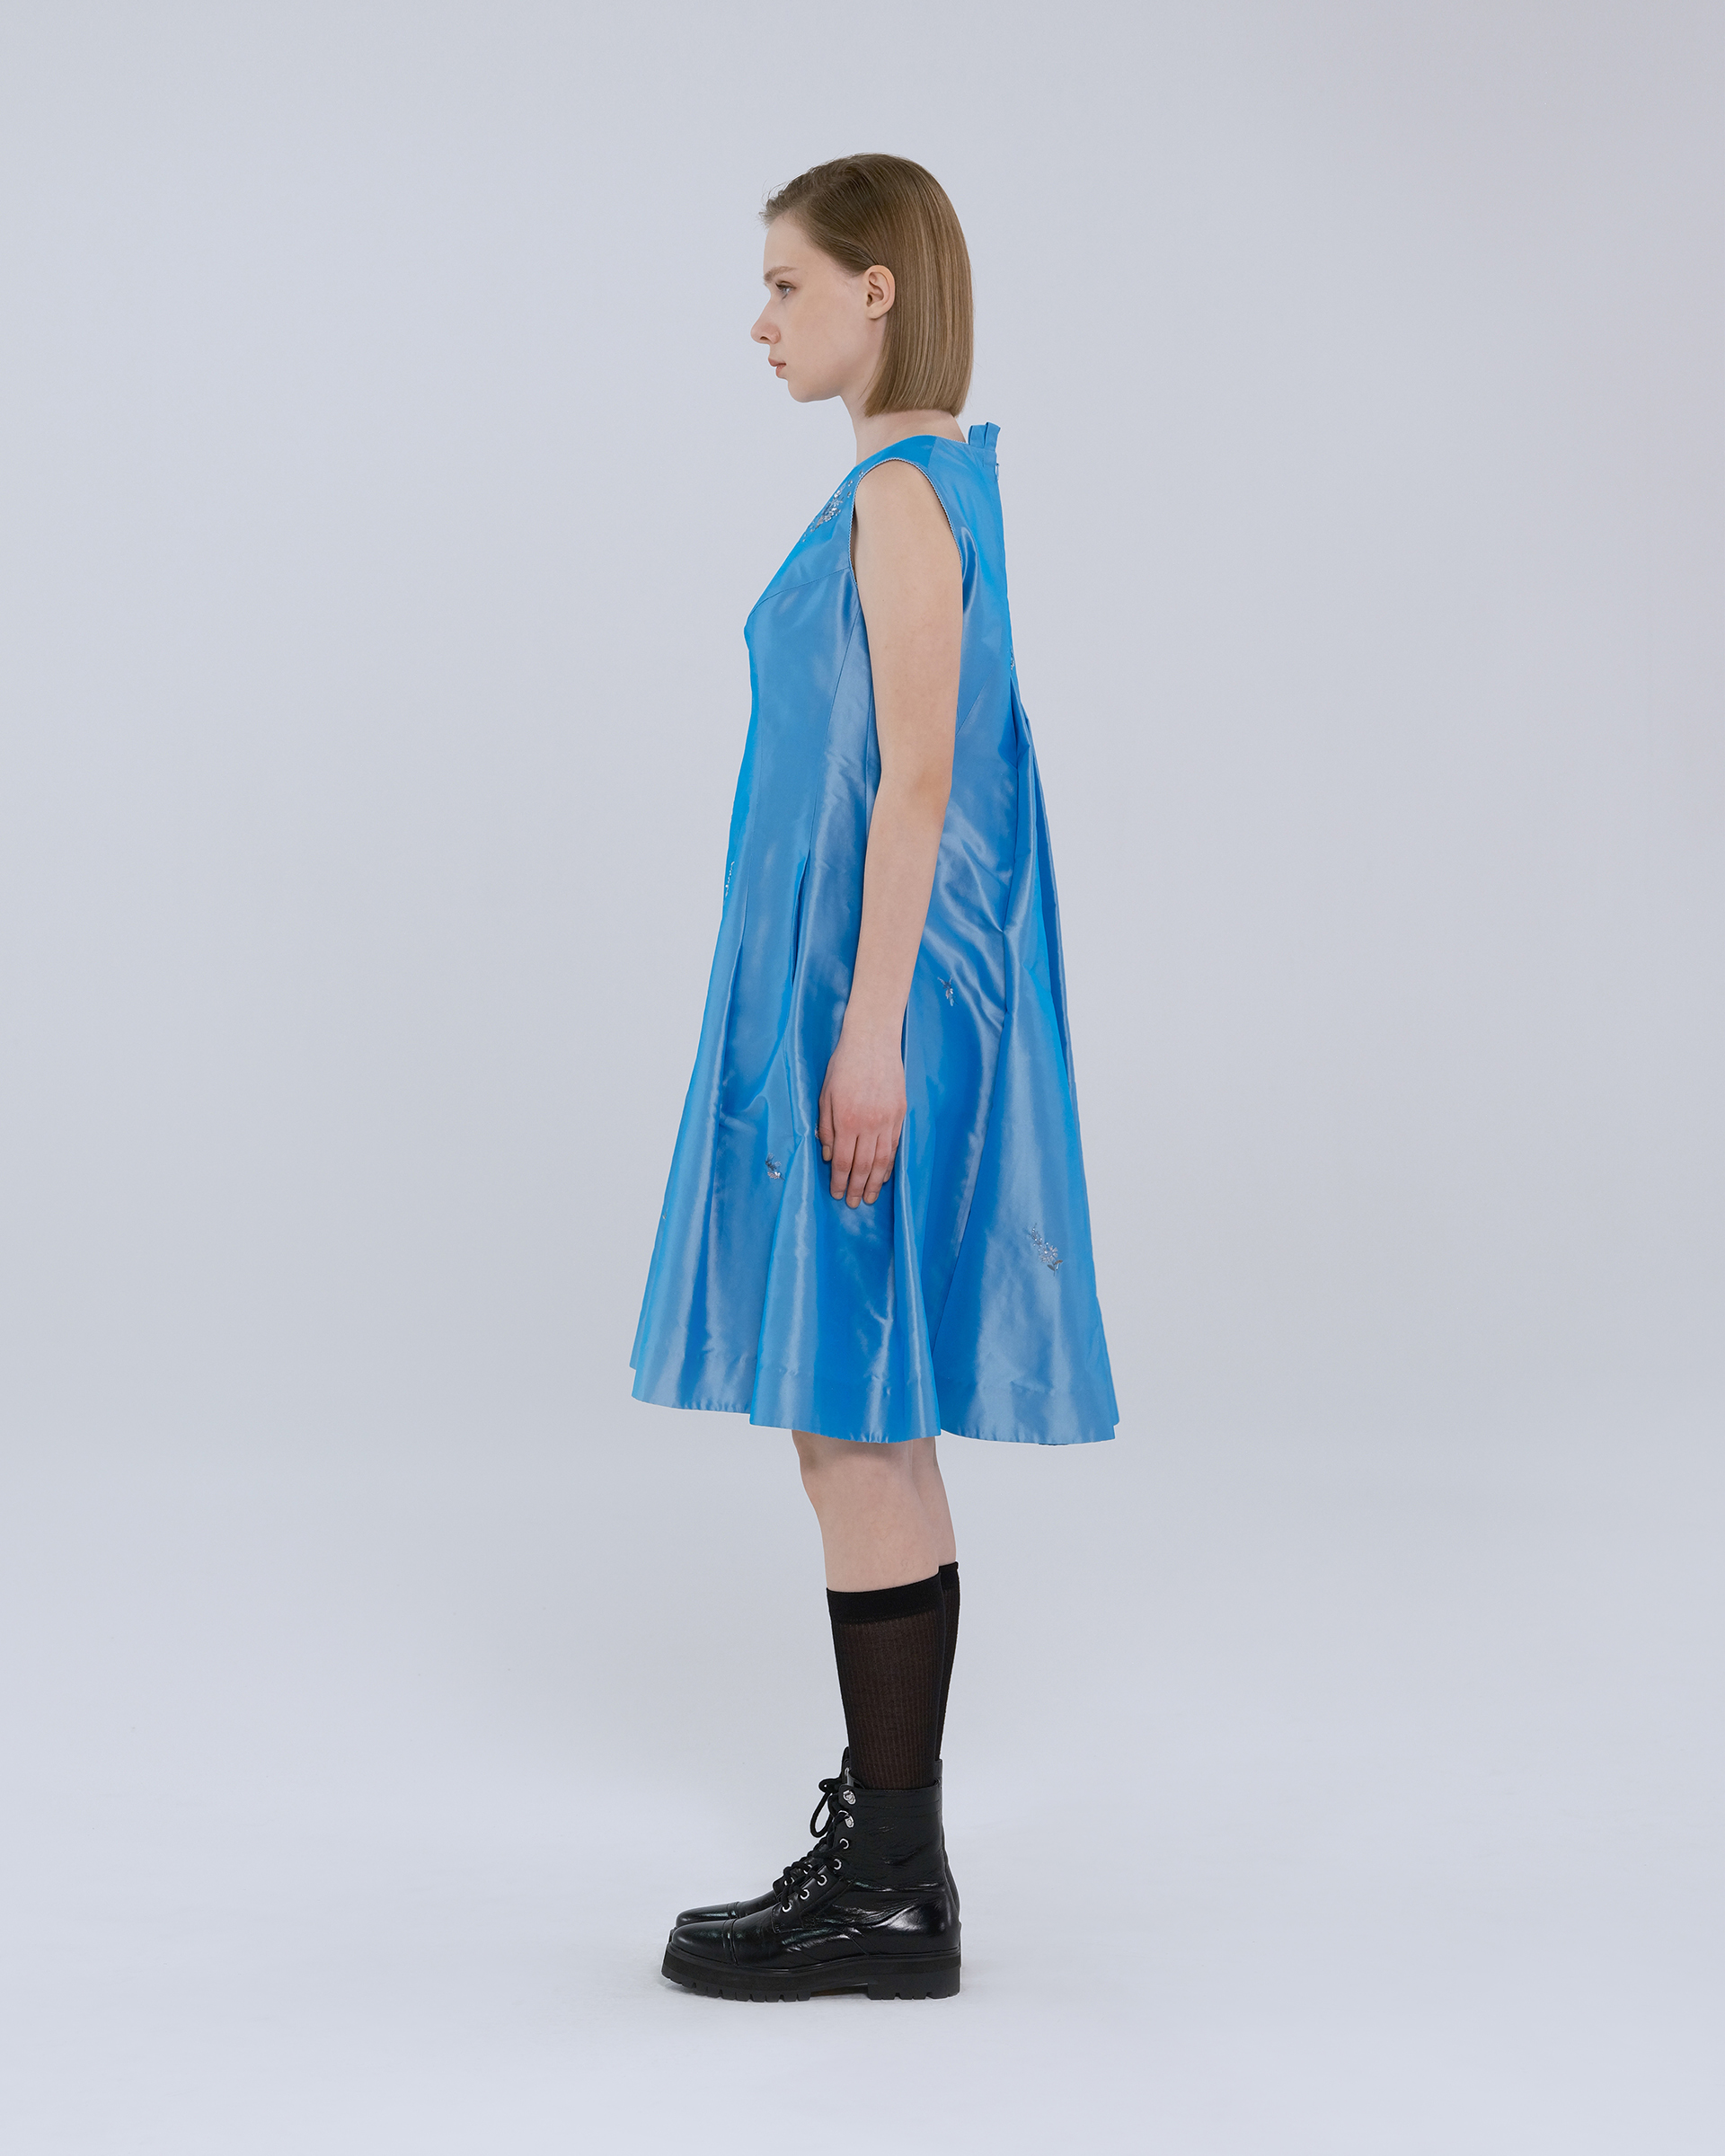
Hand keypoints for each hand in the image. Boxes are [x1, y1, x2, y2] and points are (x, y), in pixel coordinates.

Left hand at [818, 1025, 904, 1206]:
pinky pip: (894, 1146)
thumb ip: (825, 1127)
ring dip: (874, 1183)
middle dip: (856, 1188)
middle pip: (863, 1166)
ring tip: (869, 1198)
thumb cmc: (844, 1066)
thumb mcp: (825, 1095)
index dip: (839, 1181)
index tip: (836, 1194)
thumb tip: (826, 1155)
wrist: (873, 1041)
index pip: (842, 1161)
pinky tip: (883, 1176)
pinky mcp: (900, 1114)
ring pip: (882, 1160)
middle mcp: (869, 1124)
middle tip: (853, 1204)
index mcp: (846, 1120)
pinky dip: (889, 1165)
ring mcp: (887, 1120)